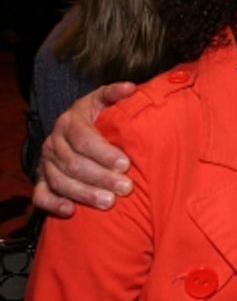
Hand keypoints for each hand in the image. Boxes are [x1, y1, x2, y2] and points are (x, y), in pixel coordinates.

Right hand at [33, 82, 136, 217]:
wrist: (74, 130)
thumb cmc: (97, 117)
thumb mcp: (104, 102)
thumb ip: (115, 94)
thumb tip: (131, 88)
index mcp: (71, 121)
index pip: (83, 138)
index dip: (104, 152)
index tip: (125, 164)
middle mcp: (54, 141)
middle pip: (73, 162)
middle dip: (100, 177)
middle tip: (125, 188)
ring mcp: (46, 162)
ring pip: (60, 180)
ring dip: (84, 193)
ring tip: (108, 202)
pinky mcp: (41, 179)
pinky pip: (41, 195)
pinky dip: (54, 204)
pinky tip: (71, 211)